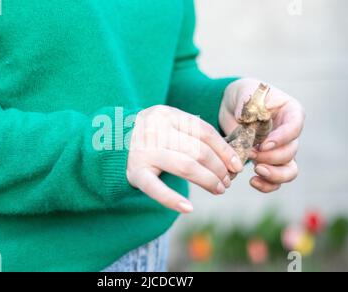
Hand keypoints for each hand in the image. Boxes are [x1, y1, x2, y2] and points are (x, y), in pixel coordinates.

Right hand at [127, 105, 243, 212]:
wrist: (110, 142)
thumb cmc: (149, 136)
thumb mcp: (167, 124)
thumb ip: (191, 133)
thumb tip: (229, 157)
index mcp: (166, 114)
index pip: (204, 131)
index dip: (225, 150)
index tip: (237, 165)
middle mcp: (155, 130)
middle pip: (198, 150)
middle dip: (219, 168)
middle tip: (227, 181)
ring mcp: (144, 151)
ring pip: (186, 167)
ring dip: (208, 181)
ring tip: (218, 189)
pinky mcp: (135, 172)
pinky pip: (156, 188)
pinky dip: (172, 199)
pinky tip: (188, 208)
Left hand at [219, 78, 304, 192]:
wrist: (233, 107)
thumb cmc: (244, 95)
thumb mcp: (245, 93)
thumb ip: (248, 106)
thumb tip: (246, 119)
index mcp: (291, 112)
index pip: (294, 128)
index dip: (281, 139)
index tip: (264, 144)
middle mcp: (290, 133)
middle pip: (291, 152)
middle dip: (271, 157)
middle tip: (251, 153)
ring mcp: (281, 150)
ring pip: (289, 170)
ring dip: (274, 174)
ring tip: (256, 170)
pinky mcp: (269, 162)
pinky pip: (275, 180)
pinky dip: (267, 184)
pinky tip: (252, 181)